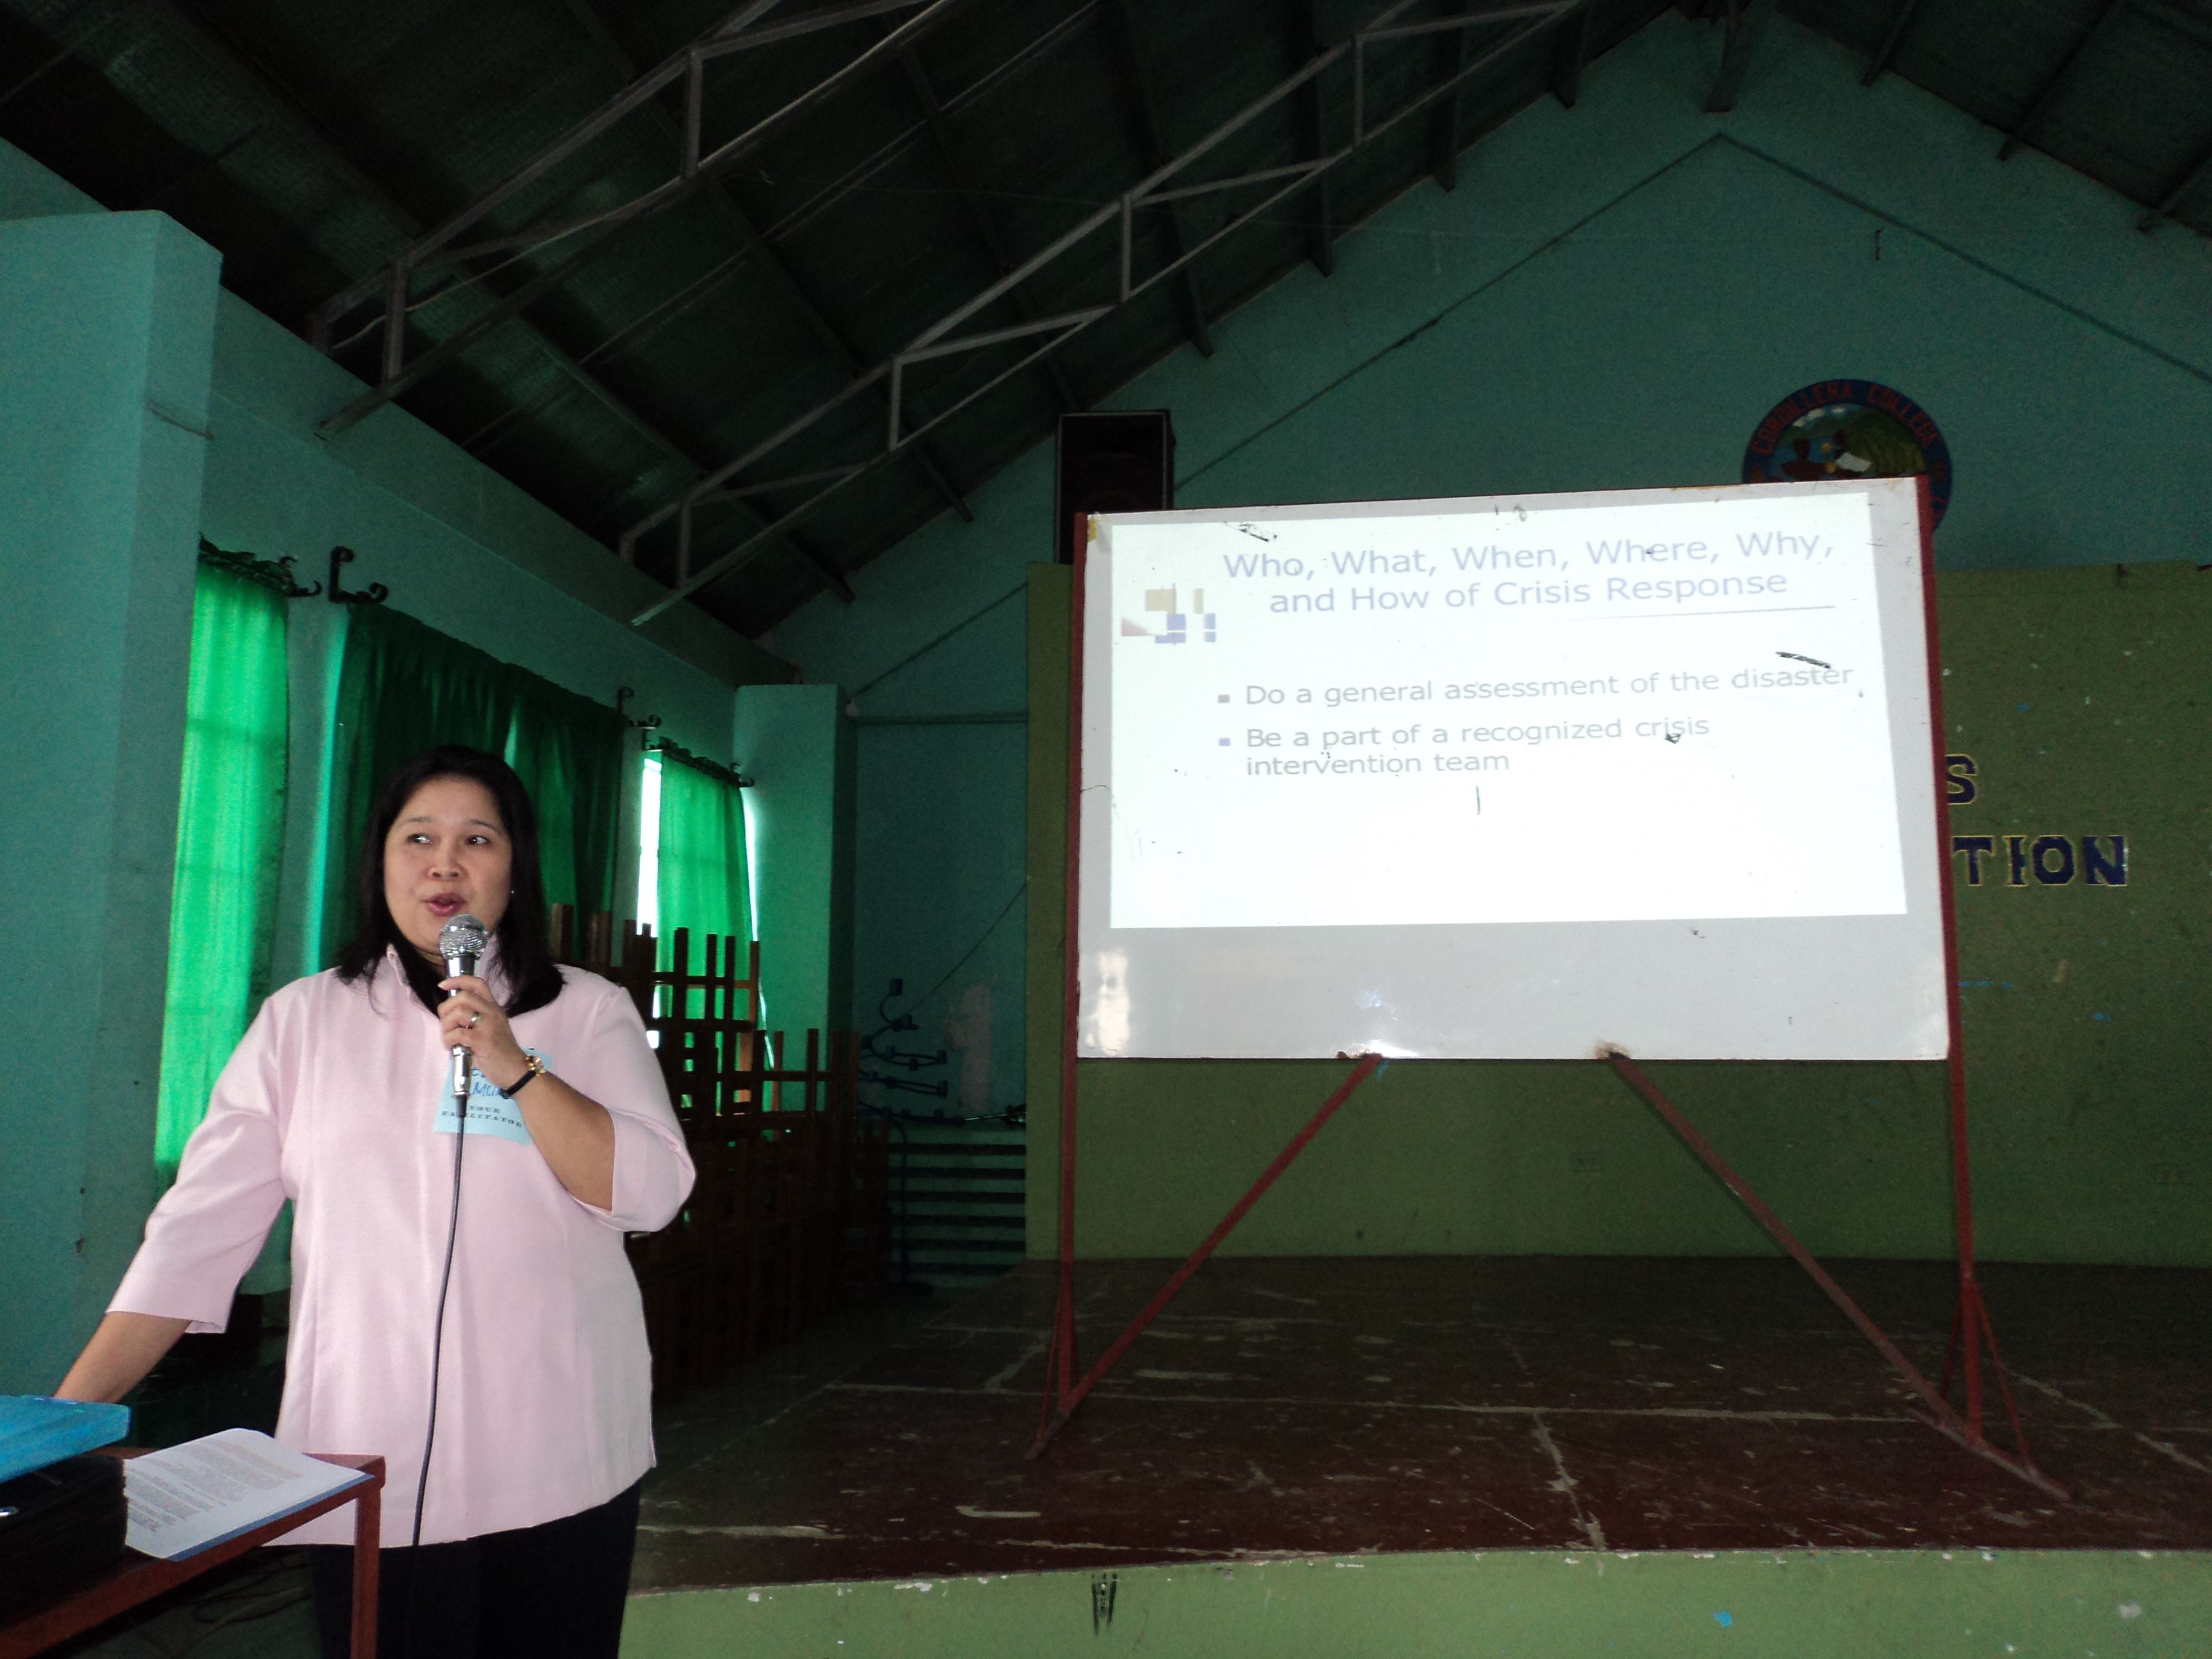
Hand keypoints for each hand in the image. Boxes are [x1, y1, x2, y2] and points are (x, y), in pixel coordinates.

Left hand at [438, 974, 527, 1089]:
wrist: (516, 1071)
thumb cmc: (500, 1053)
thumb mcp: (490, 1029)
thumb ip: (474, 1019)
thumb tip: (450, 1017)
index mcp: (493, 1008)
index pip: (477, 983)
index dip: (457, 980)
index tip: (443, 985)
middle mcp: (492, 1012)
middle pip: (463, 996)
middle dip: (446, 1008)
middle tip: (445, 1024)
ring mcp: (488, 1025)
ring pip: (458, 1012)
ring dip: (446, 1025)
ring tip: (448, 1038)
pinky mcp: (483, 1040)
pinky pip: (458, 1033)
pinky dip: (448, 1039)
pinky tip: (451, 1047)